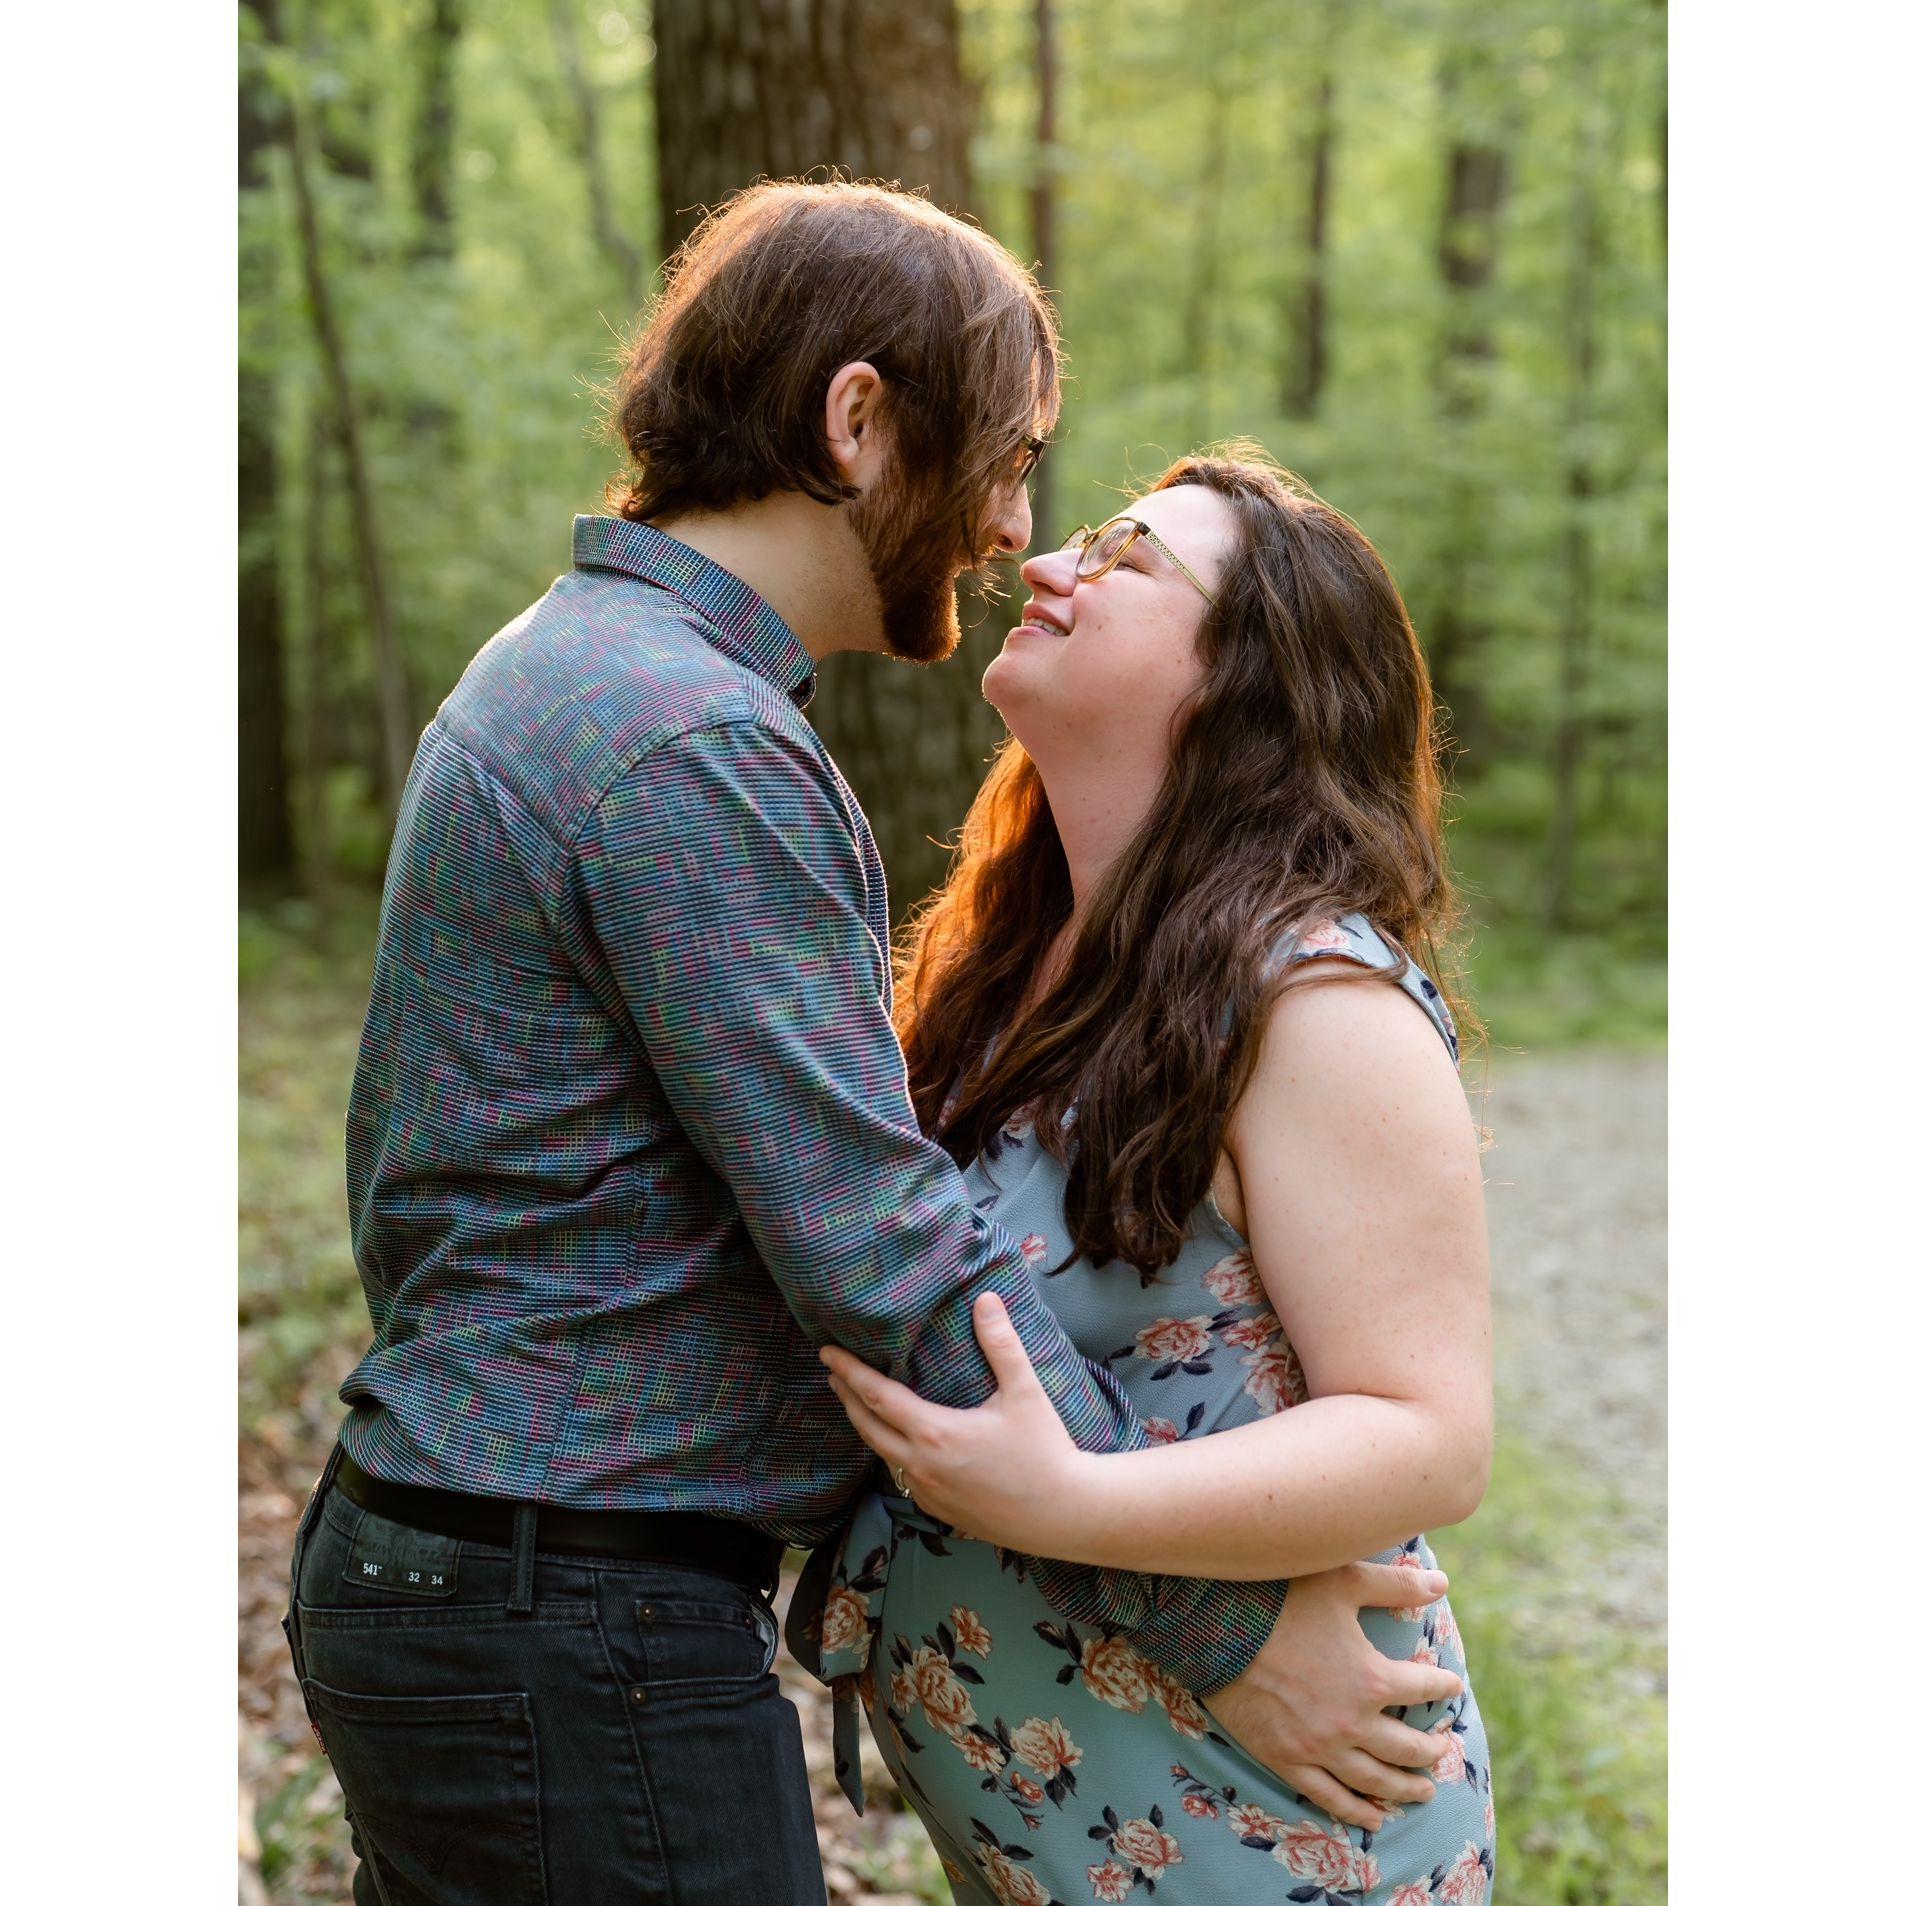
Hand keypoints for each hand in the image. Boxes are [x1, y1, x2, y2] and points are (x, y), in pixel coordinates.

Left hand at [818, 1291, 1086, 1551]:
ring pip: (882, 1455)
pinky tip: (896, 1444)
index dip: (849, 1372)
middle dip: (847, 1397)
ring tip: (858, 1404)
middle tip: (833, 1373)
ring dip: (866, 1426)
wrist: (1063, 1515)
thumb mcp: (1026, 1392)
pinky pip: (902, 1476)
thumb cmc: (1046, 1451)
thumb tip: (986, 1299)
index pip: (876, 1396)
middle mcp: (921, 1465)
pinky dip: (889, 1453)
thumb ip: (1002, 1344)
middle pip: (868, 1427)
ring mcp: (928, 1493)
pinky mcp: (940, 1511)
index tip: (827, 1353)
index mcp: (935, 1433)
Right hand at [1201, 1561, 1464, 1831]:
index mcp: (1372, 1680)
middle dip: (1430, 1749)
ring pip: (1376, 1782)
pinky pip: (1331, 1798)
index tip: (1450, 1686)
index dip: (1443, 1686)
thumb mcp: (1342, 1580)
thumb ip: (1395, 1584)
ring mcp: (1319, 1748)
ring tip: (1424, 1790)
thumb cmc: (1279, 1597)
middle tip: (1441, 1749)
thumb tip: (1442, 1583)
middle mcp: (1353, 1723)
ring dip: (1405, 1788)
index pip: (1424, 1689)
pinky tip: (1375, 1818)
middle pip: (1407, 1748)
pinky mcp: (1287, 1761)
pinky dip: (1358, 1812)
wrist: (1215, 1628)